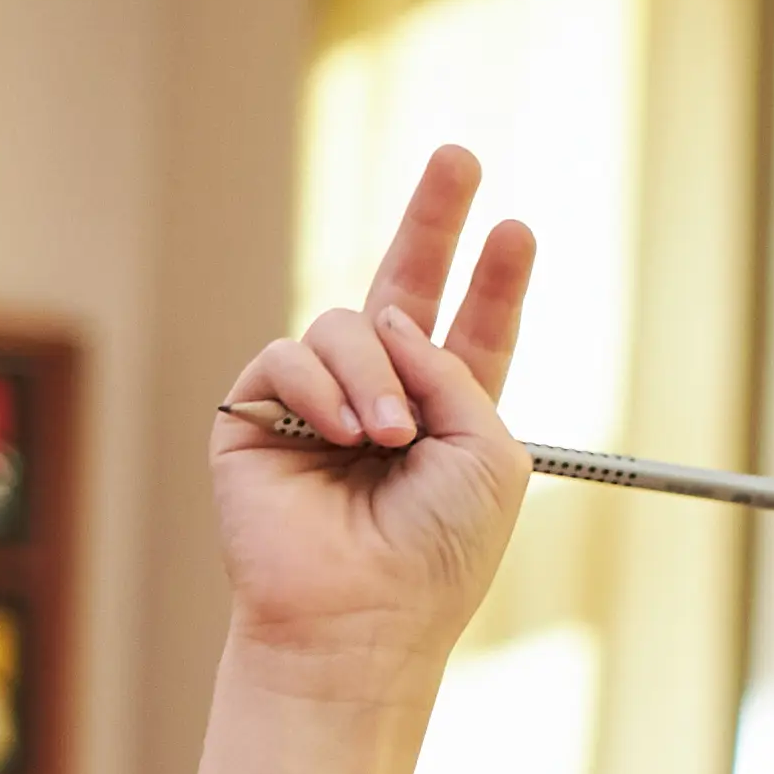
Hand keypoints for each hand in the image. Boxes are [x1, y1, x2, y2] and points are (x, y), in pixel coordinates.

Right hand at [210, 147, 539, 702]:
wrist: (361, 617)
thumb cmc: (437, 553)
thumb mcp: (487, 452)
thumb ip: (456, 369)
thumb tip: (392, 319)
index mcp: (447, 415)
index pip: (473, 332)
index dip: (494, 281)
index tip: (517, 229)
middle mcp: (382, 400)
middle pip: (403, 286)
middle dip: (434, 219)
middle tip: (462, 156)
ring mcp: (316, 404)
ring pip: (345, 326)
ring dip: (374, 376)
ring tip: (385, 440)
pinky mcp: (255, 415)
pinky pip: (287, 357)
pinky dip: (320, 390)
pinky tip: (340, 437)